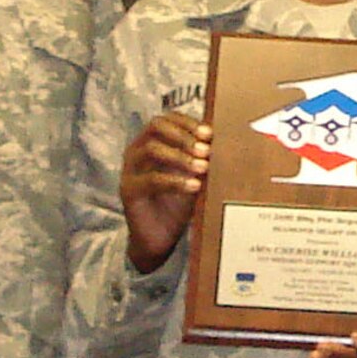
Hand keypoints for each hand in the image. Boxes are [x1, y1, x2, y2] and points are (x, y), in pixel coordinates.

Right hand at [121, 111, 210, 273]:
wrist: (159, 239)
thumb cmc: (177, 204)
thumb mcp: (193, 177)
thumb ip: (203, 160)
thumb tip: (227, 142)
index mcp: (151, 141)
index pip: (167, 119)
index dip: (188, 122)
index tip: (209, 133)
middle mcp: (137, 151)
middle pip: (156, 126)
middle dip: (184, 135)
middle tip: (206, 150)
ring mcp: (129, 169)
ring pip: (152, 149)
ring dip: (181, 156)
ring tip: (203, 167)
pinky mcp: (128, 190)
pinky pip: (151, 180)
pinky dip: (176, 181)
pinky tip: (194, 186)